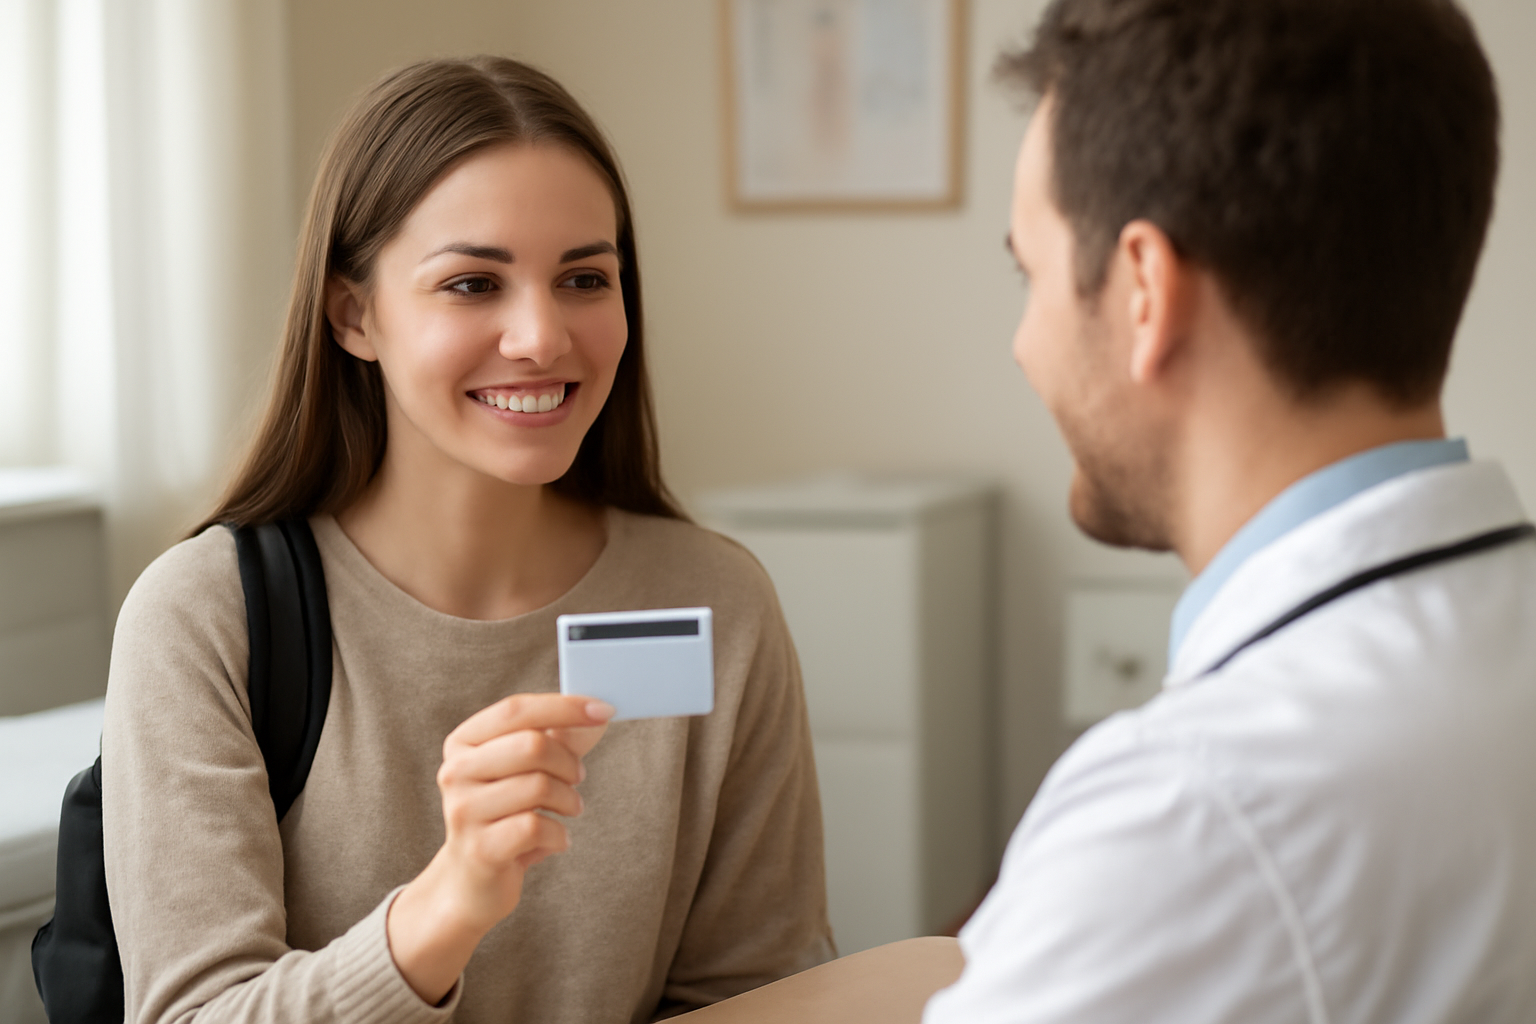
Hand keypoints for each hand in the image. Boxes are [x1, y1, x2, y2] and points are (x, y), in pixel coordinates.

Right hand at [387, 693, 613, 1003]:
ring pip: (538, 786)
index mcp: (464, 742)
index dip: (564, 707)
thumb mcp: (530, 769)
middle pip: (532, 745)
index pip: (516, 710)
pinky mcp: (479, 849)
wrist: (472, 880)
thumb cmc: (507, 813)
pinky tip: (555, 839)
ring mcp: (463, 811)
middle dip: (569, 763)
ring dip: (569, 800)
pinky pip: (536, 827)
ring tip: (568, 809)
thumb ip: (561, 737)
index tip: (604, 710)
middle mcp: (455, 772)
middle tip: (577, 778)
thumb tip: (599, 713)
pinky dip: (560, 834)